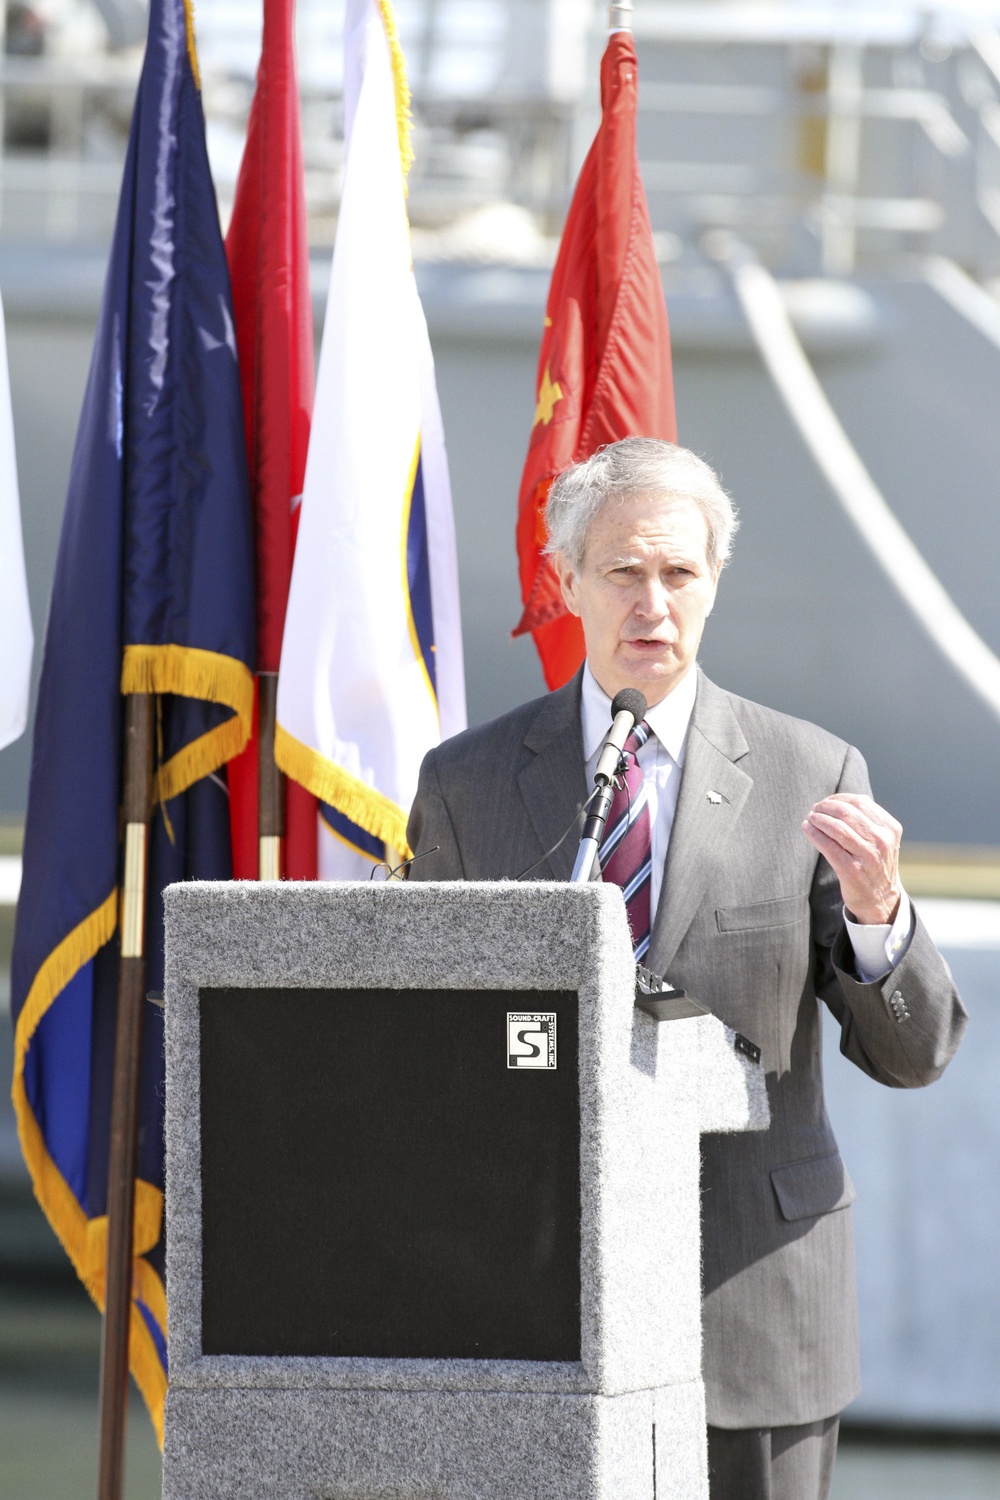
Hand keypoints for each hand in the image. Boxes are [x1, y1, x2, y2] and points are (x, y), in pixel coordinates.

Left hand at [802, 792, 901, 925]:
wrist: (881, 900)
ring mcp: (868, 856)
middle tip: (814, 809)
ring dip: (818, 819)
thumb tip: (834, 801)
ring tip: (810, 818)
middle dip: (826, 807)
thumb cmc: (875, 864)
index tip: (826, 802)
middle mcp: (881, 840)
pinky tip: (807, 829)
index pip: (860, 802)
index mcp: (890, 828)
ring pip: (836, 827)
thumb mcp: (881, 839)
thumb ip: (866, 820)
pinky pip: (828, 846)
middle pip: (847, 812)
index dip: (838, 798)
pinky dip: (814, 834)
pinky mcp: (852, 870)